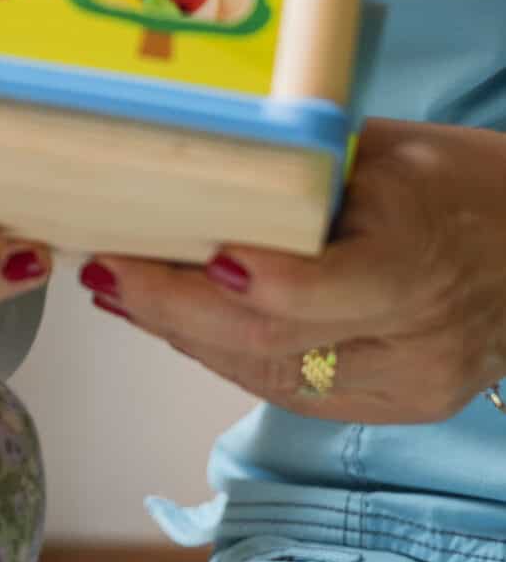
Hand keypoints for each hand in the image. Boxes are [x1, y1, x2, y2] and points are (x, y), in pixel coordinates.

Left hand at [77, 119, 505, 422]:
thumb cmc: (459, 184)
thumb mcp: (393, 152)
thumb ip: (305, 172)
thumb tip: (195, 166)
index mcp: (421, 256)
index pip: (326, 287)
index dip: (250, 283)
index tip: (180, 256)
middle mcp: (417, 340)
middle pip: (276, 342)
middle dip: (174, 310)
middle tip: (103, 269)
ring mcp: (406, 386)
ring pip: (269, 373)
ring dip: (184, 334)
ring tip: (116, 289)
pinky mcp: (393, 409)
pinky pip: (290, 388)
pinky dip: (225, 352)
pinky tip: (173, 321)